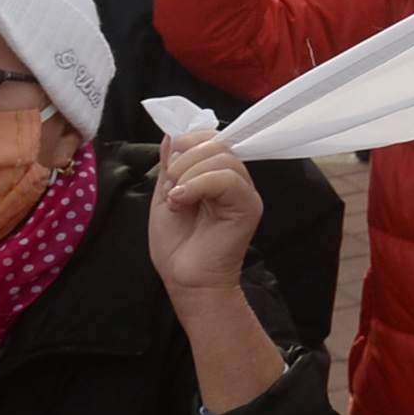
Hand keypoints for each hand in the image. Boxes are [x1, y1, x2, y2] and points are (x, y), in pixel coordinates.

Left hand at [148, 128, 263, 298]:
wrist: (186, 280)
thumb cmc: (177, 246)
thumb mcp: (165, 194)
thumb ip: (170, 165)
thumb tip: (172, 134)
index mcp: (217, 175)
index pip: (210, 137)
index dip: (187, 142)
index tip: (168, 167)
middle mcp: (235, 180)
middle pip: (216, 142)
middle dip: (184, 159)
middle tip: (172, 187)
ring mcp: (244, 193)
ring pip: (222, 157)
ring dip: (188, 175)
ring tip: (177, 199)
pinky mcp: (248, 207)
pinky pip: (228, 179)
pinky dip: (199, 185)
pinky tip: (182, 200)